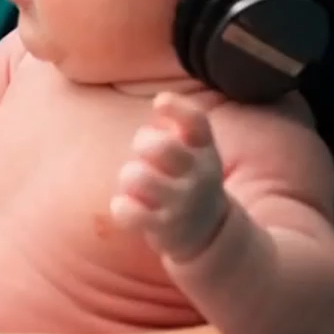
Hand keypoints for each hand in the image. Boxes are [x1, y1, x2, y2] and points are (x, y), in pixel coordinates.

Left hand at [111, 92, 229, 261]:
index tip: (160, 102)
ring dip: (129, 177)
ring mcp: (182, 203)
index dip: (177, 108)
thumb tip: (161, 99)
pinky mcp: (165, 228)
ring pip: (138, 177)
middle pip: (161, 147)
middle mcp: (198, 176)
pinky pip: (127, 211)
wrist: (211, 234)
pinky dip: (122, 208)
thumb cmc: (189, 179)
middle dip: (143, 143)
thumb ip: (182, 126)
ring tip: (137, 183)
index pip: (197, 123)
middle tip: (145, 155)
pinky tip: (129, 207)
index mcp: (204, 151)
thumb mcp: (197, 152)